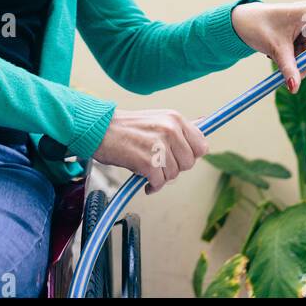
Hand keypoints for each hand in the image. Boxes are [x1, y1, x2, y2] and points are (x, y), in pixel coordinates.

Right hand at [93, 108, 210, 194]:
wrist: (99, 130)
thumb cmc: (125, 127)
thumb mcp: (157, 119)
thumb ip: (178, 128)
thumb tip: (206, 123)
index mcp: (175, 119)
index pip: (201, 146)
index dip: (190, 156)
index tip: (178, 158)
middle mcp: (170, 130)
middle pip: (188, 163)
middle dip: (174, 168)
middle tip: (159, 165)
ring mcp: (160, 146)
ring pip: (174, 175)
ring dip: (161, 177)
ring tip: (148, 169)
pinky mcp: (148, 162)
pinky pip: (159, 183)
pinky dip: (152, 186)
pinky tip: (144, 180)